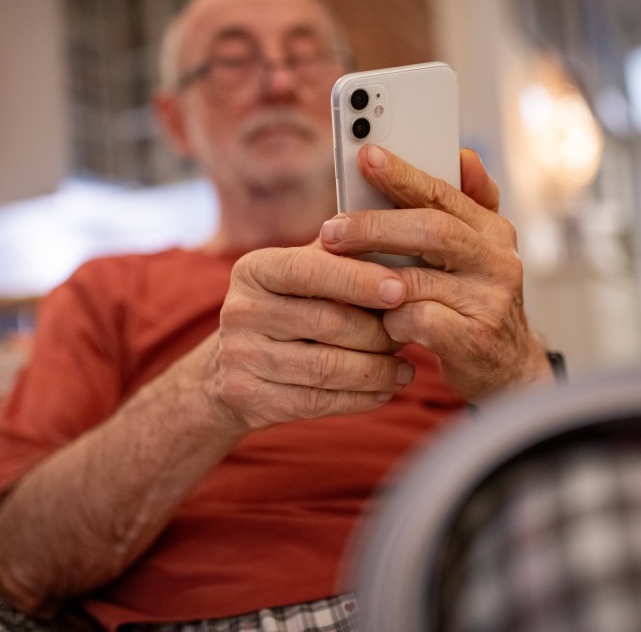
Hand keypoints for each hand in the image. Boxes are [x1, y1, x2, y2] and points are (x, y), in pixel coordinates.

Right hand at [207, 244, 415, 429]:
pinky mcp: (250, 397)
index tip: (401, 290)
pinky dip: (360, 398)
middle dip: (377, 332)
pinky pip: (318, 401)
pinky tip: (384, 390)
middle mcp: (240, 310)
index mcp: (254, 270)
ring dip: (376, 370)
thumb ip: (338, 257)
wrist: (230, 371)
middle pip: (326, 322)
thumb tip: (394, 240)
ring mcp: (241, 357)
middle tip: (410, 334)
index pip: (308, 270)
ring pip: (326, 367)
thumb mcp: (300, 276)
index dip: (357, 280)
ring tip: (405, 369)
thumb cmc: (286, 311)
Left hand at [319, 144, 551, 399]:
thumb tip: (464, 156)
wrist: (508, 369)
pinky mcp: (475, 341)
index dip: (403, 175)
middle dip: (375, 227)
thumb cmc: (475, 303)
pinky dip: (391, 319)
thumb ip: (469, 206)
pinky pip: (419, 321)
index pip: (444, 194)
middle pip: (432, 230)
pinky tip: (377, 321)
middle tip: (331, 230)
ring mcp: (490, 302)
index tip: (365, 157)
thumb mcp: (478, 252)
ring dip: (372, 278)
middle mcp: (499, 262)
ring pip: (418, 279)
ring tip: (339, 276)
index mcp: (494, 232)